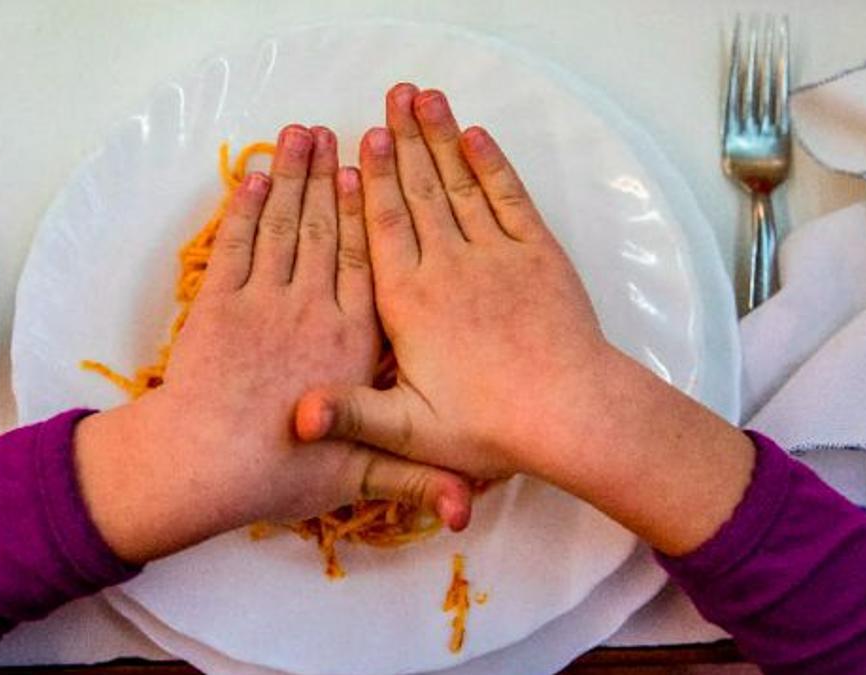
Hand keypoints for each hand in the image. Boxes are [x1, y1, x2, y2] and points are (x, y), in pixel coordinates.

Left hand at [74, 124, 471, 564]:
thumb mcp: (355, 479)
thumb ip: (414, 479)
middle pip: (324, 230)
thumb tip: (468, 506)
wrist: (199, 467)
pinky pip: (235, 242)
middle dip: (330, 177)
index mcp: (350, 340)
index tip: (371, 171)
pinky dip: (243, 206)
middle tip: (339, 130)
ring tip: (301, 134)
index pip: (364, 263)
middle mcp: (310, 308)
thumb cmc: (277, 474)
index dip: (367, 213)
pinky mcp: (217, 303)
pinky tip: (254, 176)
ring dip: (292, 176)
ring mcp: (260, 300)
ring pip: (283, 225)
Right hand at [296, 84, 754, 555]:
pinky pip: (511, 199)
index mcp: (409, 302)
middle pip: (419, 192)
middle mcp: (449, 267)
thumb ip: (351, 414)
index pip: (382, 227)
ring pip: (460, 185)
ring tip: (425, 97)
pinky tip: (478, 137)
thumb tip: (293, 413)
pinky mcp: (538, 257)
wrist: (572, 414)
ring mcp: (496, 256)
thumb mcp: (409, 432)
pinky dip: (493, 167)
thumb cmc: (489, 428)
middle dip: (405, 140)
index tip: (365, 138)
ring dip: (443, 139)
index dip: (373, 179)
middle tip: (391, 96)